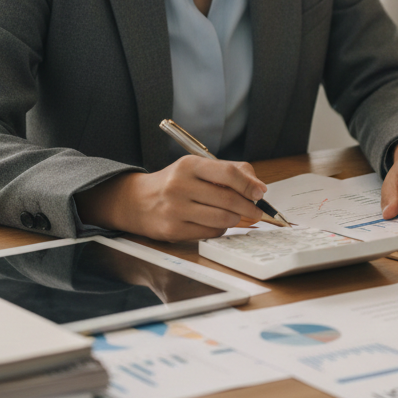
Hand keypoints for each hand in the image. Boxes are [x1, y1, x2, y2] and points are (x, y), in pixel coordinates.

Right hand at [75, 157, 267, 242]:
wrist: (137, 201)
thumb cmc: (175, 182)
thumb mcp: (196, 167)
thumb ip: (228, 171)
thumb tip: (256, 186)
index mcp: (189, 165)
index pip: (228, 173)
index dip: (249, 184)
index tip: (261, 192)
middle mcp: (180, 185)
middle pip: (228, 199)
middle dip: (249, 207)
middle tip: (257, 211)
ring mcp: (175, 209)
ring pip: (221, 219)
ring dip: (235, 219)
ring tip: (237, 216)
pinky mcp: (173, 230)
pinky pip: (209, 232)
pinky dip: (220, 229)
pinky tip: (217, 223)